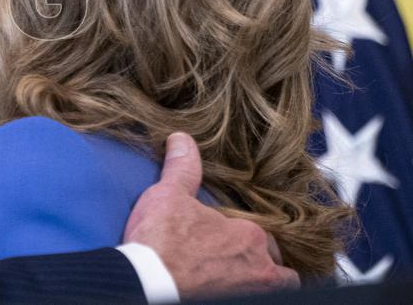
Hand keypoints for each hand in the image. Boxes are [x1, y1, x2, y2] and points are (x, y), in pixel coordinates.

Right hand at [123, 133, 299, 298]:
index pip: (261, 234)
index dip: (245, 235)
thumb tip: (182, 139)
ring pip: (279, 283)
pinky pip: (269, 297)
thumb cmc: (160, 242)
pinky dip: (253, 291)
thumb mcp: (168, 195)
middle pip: (274, 261)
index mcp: (247, 234)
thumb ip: (183, 168)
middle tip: (233, 258)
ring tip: (241, 275)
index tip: (227, 238)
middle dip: (260, 259)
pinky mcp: (238, 302)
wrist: (149, 281)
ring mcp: (253, 290)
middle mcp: (258, 265)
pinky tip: (230, 287)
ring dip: (266, 279)